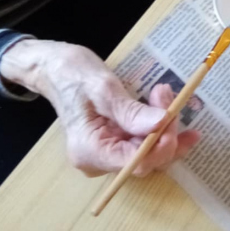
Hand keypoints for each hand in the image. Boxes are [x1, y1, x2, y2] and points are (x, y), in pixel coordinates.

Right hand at [0, 39, 198, 175]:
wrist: (55, 68)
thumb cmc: (73, 74)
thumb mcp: (103, 88)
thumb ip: (131, 111)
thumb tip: (161, 123)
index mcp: (90, 151)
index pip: (134, 162)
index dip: (160, 145)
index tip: (172, 115)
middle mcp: (98, 160)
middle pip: (144, 159)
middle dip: (164, 130)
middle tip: (167, 94)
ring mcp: (106, 152)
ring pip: (147, 152)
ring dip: (164, 127)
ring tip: (167, 95)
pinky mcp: (113, 141)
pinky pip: (141, 142)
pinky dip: (158, 128)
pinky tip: (173, 113)